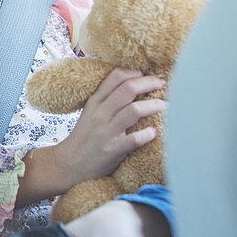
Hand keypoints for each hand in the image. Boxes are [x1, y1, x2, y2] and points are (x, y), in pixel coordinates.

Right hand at [52, 68, 166, 187]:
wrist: (70, 163)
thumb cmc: (85, 137)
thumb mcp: (91, 112)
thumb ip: (108, 100)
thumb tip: (134, 86)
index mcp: (95, 101)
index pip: (115, 77)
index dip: (135, 73)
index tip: (148, 76)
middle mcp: (100, 113)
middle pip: (128, 89)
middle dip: (149, 83)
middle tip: (163, 84)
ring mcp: (106, 131)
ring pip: (133, 111)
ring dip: (154, 106)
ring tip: (166, 106)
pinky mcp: (112, 149)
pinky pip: (134, 139)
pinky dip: (147, 134)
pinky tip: (154, 132)